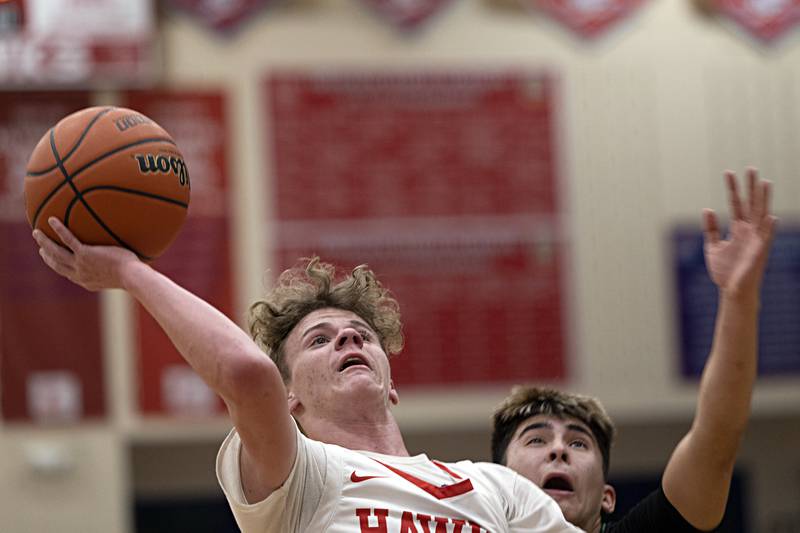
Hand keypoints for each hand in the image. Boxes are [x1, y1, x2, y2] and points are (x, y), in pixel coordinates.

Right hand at [32, 217, 141, 291]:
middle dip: (47, 256)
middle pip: (57, 264)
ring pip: (56, 252)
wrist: (132, 276)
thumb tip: (125, 260)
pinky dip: (59, 229)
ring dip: (45, 242)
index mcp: (86, 281)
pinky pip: (68, 239)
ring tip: (37, 232)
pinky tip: (52, 219)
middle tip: (40, 248)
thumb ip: (115, 269)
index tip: (52, 260)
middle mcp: (79, 275)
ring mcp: (80, 264)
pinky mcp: (85, 254)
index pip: (68, 274)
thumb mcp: (120, 276)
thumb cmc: (132, 275)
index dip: (58, 267)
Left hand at [703, 169, 776, 300]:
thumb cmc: (724, 271)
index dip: (732, 189)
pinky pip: (765, 239)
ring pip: (760, 215)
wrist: (731, 290)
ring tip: (765, 183)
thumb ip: (711, 228)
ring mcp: (756, 240)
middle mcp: (749, 231)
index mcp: (738, 229)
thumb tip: (707, 208)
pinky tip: (770, 216)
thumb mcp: (712, 246)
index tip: (728, 172)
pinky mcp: (759, 252)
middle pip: (751, 204)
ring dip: (763, 200)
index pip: (736, 204)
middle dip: (751, 187)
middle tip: (751, 168)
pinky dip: (768, 228)